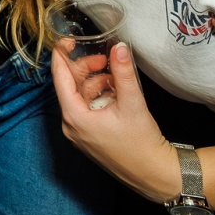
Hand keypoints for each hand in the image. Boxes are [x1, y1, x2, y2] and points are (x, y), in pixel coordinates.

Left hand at [51, 42, 181, 202]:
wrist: (155, 175)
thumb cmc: (142, 144)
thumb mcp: (132, 103)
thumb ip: (123, 73)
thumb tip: (118, 47)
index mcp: (74, 117)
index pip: (59, 78)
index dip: (62, 56)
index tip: (68, 40)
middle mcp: (71, 126)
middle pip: (70, 86)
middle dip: (86, 69)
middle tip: (105, 59)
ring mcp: (79, 133)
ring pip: (80, 97)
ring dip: (96, 83)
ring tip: (117, 78)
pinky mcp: (90, 137)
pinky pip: (87, 109)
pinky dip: (99, 96)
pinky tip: (117, 93)